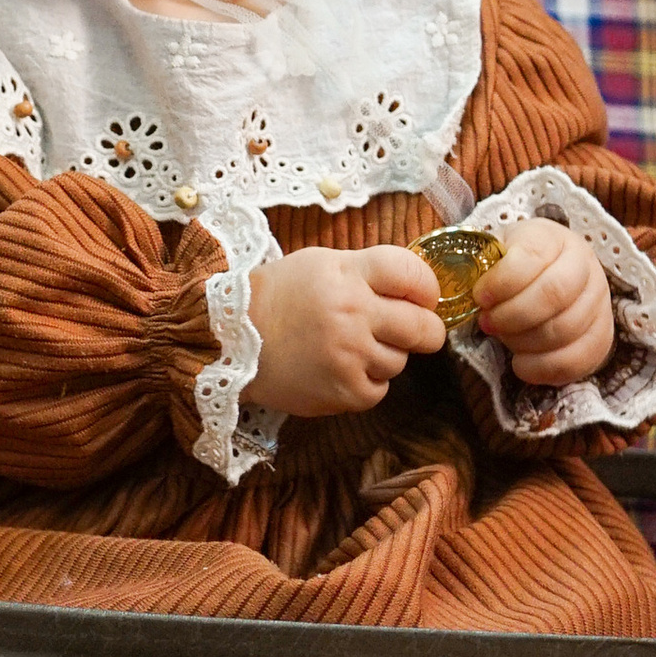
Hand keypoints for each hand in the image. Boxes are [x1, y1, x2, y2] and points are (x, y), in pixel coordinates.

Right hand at [244, 245, 447, 419]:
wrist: (228, 340)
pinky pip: (380, 389)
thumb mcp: (321, 264)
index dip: (427, 287)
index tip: (424, 298)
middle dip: (424, 331)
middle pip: (423, 327)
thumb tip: (416, 291)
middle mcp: (352, 312)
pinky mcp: (345, 392)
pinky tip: (337, 369)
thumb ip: (368, 273)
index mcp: (348, 273)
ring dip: (384, 356)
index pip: (413, 274)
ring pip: (401, 361)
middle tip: (412, 332)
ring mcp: (350, 355)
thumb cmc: (278, 298)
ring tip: (349, 348)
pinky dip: (364, 382)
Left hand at [473, 220, 614, 387]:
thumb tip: (472, 296)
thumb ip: (487, 268)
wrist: (551, 276)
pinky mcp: (602, 336)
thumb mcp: (500, 253)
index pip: (532, 256)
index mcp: (555, 238)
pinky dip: (544, 368)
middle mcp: (585, 266)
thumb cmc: (516, 266)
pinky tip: (521, 364)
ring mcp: (599, 302)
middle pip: (553, 293)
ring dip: (524, 342)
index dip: (502, 281)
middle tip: (487, 323)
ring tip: (503, 339)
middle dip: (512, 315)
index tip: (480, 297)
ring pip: (565, 329)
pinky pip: (578, 360)